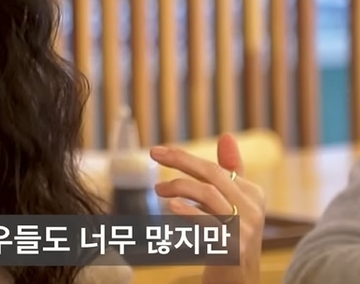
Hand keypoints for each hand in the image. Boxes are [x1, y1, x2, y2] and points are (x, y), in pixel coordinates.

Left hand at [149, 133, 265, 283]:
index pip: (214, 167)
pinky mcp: (233, 247)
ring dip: (178, 186)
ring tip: (158, 189)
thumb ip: (230, 172)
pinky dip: (188, 212)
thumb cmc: (230, 237)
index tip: (159, 151)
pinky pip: (208, 223)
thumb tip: (226, 136)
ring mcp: (245, 228)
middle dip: (180, 160)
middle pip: (212, 174)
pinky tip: (171, 206)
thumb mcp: (233, 203)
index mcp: (253, 193)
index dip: (185, 157)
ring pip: (208, 194)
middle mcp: (253, 208)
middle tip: (153, 154)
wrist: (237, 279)